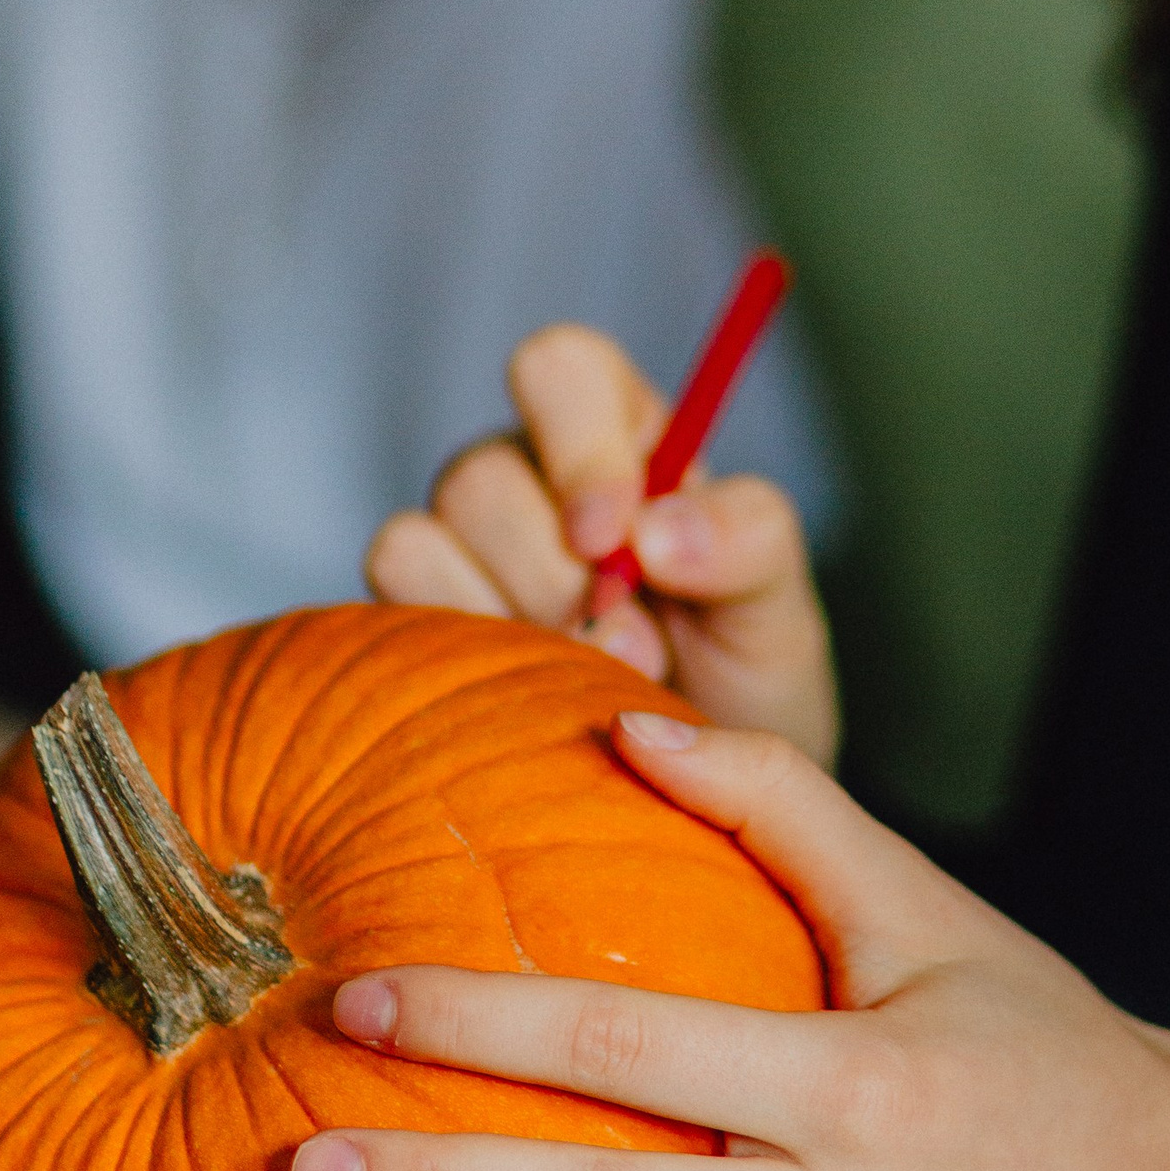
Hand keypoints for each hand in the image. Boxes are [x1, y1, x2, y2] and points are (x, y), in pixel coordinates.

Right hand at [366, 321, 838, 763]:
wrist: (702, 800)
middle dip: (554, 580)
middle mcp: (529, 477)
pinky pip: (391, 604)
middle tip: (629, 648)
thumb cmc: (742, 685)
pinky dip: (459, 653)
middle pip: (481, 474)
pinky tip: (520, 696)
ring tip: (585, 677)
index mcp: (622, 436)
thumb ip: (747, 542)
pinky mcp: (414, 620)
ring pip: (423, 539)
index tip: (613, 539)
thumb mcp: (778, 612)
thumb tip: (651, 530)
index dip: (575, 446)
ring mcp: (463, 550)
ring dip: (512, 624)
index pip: (559, 370)